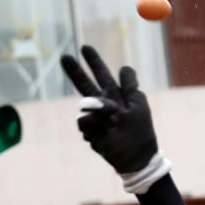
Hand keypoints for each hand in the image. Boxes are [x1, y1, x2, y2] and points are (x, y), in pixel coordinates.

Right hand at [61, 45, 157, 173]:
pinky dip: (95, 124)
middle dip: (75, 71)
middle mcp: (102, 105)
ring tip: (113, 120)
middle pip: (84, 84)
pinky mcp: (89, 131)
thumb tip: (123, 67)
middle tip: (64, 57)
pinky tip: (105, 131)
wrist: (137, 156)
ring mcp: (94, 118)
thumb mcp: (138, 103)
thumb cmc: (141, 130)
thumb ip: (129, 85)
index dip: (93, 62)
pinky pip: (84, 121)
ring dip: (99, 108)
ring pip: (85, 104)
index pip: (102, 75)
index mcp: (115, 95)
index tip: (84, 48)